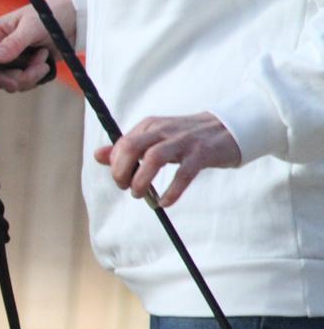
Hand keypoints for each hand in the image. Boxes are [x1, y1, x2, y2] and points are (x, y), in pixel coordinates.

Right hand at [0, 0, 76, 92]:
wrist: (74, 20)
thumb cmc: (49, 15)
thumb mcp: (31, 27)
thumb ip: (13, 43)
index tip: (13, 81)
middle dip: (19, 77)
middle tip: (39, 68)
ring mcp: (11, 59)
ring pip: (11, 82)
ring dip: (31, 76)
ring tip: (44, 59)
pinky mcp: (24, 67)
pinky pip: (24, 83)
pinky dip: (36, 78)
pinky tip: (45, 64)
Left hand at [94, 112, 241, 206]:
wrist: (230, 127)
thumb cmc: (187, 137)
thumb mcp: (155, 137)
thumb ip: (127, 147)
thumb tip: (98, 155)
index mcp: (150, 126)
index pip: (122, 144)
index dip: (116, 165)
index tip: (121, 179)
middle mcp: (163, 130)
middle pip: (131, 148)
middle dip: (121, 172)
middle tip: (126, 188)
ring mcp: (183, 141)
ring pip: (153, 158)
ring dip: (141, 181)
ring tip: (140, 195)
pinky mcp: (202, 153)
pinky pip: (183, 174)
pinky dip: (172, 191)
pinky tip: (165, 202)